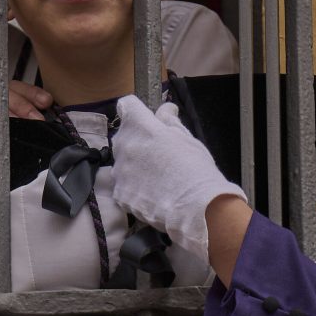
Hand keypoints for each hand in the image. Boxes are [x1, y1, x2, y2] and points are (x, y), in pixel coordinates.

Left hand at [106, 95, 242, 265]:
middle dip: (137, 139)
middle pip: (124, 135)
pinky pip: (123, 185)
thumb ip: (170, 121)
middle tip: (159, 152)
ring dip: (134, 164)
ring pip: (122, 162)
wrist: (195, 208)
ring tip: (157, 177)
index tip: (145, 118)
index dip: (137, 111)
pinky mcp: (120, 194)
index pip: (127, 106)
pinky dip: (134, 186)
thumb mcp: (188, 138)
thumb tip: (165, 108)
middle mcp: (124, 146)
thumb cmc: (196, 169)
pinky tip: (152, 192)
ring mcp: (119, 172)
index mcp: (141, 127)